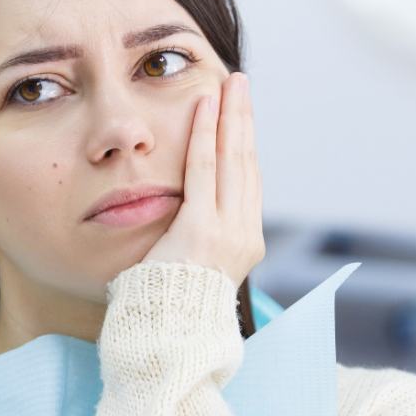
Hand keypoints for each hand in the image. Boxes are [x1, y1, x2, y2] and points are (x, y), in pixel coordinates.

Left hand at [139, 73, 264, 286]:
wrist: (166, 332)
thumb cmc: (167, 301)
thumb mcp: (191, 260)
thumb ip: (195, 230)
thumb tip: (186, 205)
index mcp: (244, 241)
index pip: (248, 181)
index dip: (244, 143)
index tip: (239, 115)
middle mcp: (244, 233)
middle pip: (246, 162)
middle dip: (243, 119)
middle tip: (241, 84)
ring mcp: (227, 231)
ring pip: (231, 160)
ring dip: (230, 116)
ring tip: (228, 84)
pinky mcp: (201, 229)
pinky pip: (202, 170)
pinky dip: (203, 135)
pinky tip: (204, 107)